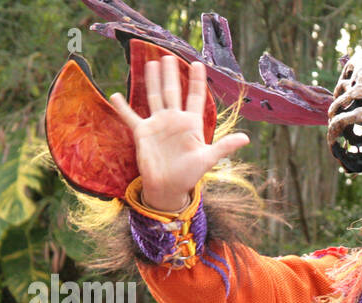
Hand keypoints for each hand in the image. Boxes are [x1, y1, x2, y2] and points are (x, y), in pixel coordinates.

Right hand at [108, 57, 249, 211]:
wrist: (169, 188)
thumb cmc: (189, 174)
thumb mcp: (208, 159)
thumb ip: (225, 146)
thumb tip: (246, 138)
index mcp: (191, 124)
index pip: (195, 97)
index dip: (197, 81)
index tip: (198, 64)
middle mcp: (174, 120)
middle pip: (173, 91)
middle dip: (171, 74)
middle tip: (168, 55)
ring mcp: (158, 124)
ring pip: (154, 97)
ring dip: (152, 81)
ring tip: (151, 64)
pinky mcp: (142, 133)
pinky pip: (130, 117)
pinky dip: (122, 108)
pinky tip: (115, 95)